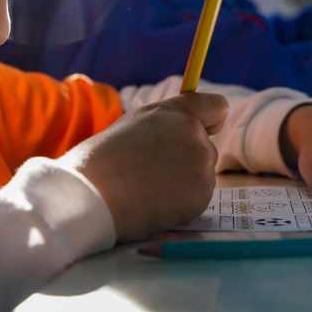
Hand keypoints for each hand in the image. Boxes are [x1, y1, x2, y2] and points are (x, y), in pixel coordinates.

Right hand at [59, 93, 227, 241]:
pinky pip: (197, 199)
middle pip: (206, 147)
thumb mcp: (133, 126)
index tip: (207, 129)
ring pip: (201, 176)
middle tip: (152, 171)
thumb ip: (163, 127)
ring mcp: (201, 166)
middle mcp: (194, 134)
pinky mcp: (202, 196)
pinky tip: (154, 203)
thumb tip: (177, 138)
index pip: (216, 106)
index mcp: (175, 113)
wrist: (94, 194)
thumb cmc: (101, 160)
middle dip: (187, 159)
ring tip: (147, 188)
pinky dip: (181, 204)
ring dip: (183, 183)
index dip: (211, 120)